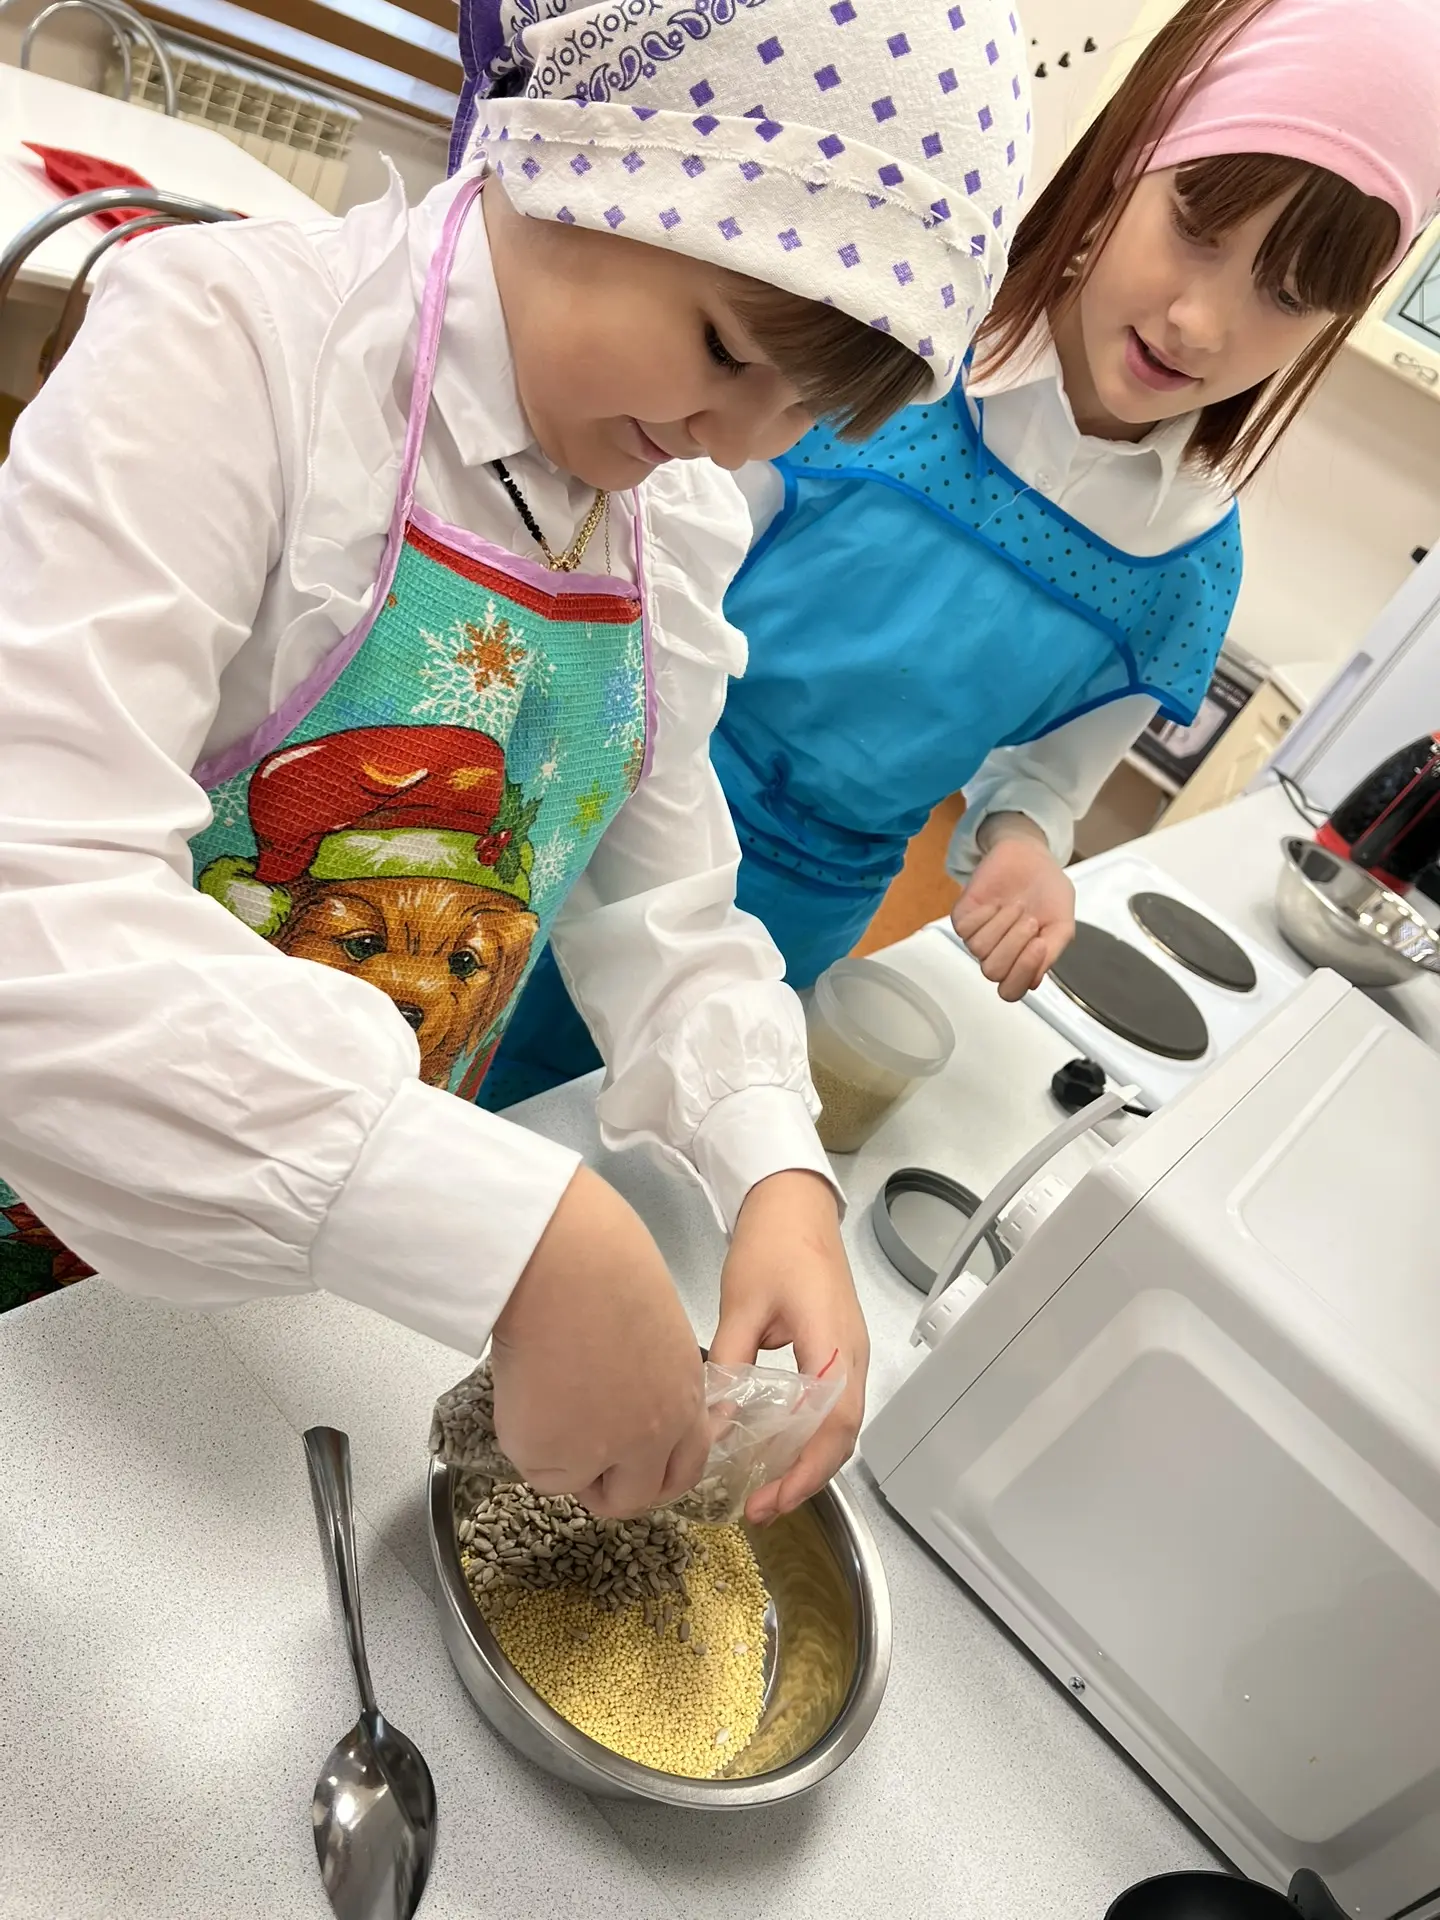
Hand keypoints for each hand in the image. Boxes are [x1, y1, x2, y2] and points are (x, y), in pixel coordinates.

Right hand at [490, 1165, 708, 1518]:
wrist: (562, 1264)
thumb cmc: (603, 1268)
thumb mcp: (655, 1330)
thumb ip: (654, 1376)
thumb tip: (630, 1392)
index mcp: (685, 1398)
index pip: (686, 1467)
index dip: (657, 1474)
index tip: (636, 1466)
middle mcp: (652, 1437)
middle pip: (636, 1498)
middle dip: (610, 1489)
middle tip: (579, 1459)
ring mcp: (602, 1454)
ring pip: (579, 1486)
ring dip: (563, 1461)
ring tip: (544, 1399)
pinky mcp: (550, 1458)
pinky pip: (537, 1468)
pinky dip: (526, 1440)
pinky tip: (525, 1389)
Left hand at [709, 1170, 868, 1524]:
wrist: (793, 1203)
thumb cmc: (770, 1245)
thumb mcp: (742, 1304)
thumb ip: (730, 1364)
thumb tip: (714, 1423)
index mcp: (833, 1343)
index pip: (835, 1421)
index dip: (808, 1468)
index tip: (772, 1498)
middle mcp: (852, 1354)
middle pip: (842, 1434)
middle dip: (806, 1479)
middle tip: (759, 1508)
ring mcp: (850, 1353)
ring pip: (840, 1424)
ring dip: (808, 1462)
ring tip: (765, 1491)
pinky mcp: (838, 1350)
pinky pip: (832, 1406)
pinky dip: (809, 1437)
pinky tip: (776, 1450)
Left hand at [950, 815, 1075, 1001]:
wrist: (1032, 858)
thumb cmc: (1048, 892)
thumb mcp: (1062, 924)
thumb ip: (1052, 953)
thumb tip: (1033, 980)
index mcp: (1021, 963)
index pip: (1010, 991)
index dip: (1023, 972)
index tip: (1040, 944)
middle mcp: (998, 955)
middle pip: (993, 971)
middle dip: (1015, 943)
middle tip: (1030, 918)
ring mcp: (979, 937)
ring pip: (979, 949)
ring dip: (1003, 924)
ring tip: (1016, 906)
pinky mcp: (963, 918)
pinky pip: (967, 928)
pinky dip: (986, 913)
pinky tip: (997, 902)